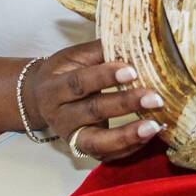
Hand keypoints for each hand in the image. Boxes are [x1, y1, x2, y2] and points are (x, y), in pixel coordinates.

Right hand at [24, 40, 164, 160]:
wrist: (40, 100)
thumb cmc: (63, 72)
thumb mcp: (74, 56)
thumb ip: (100, 50)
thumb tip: (133, 41)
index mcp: (53, 88)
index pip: (79, 83)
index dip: (104, 77)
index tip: (132, 71)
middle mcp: (59, 116)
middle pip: (92, 111)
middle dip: (125, 104)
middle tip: (155, 98)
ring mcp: (70, 137)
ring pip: (97, 142)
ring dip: (128, 135)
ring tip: (154, 126)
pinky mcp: (83, 150)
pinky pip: (107, 154)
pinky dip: (130, 147)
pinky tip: (150, 134)